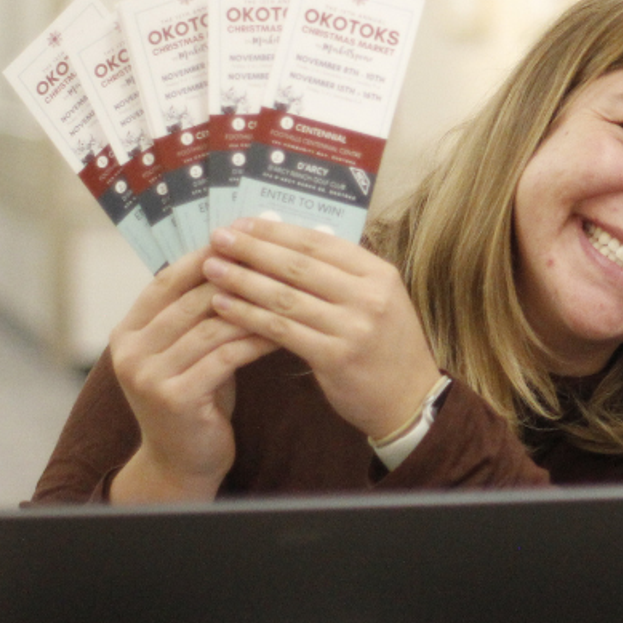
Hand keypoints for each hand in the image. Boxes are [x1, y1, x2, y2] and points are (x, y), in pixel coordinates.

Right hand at [107, 246, 278, 502]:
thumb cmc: (195, 396)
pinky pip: (225, 356)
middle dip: (238, 277)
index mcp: (128, 331)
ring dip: (254, 307)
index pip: (166, 280)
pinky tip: (284, 331)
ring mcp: (148, 376)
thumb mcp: (188, 349)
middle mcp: (130, 350)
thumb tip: (236, 257)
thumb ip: (197, 312)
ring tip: (288, 293)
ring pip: (211, 326)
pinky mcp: (174, 398)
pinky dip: (256, 340)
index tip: (245, 238)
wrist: (181, 462)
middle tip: (279, 262)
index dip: (203, 257)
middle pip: (190, 299)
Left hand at [203, 218, 443, 440]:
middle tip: (218, 238)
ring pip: (286, 297)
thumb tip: (286, 243)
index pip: (320, 243)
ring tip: (212, 269)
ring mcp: (354, 326)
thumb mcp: (378, 299)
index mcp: (379, 273)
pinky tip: (223, 307)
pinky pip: (282, 330)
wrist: (410, 399)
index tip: (243, 223)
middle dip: (254, 249)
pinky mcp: (335, 357)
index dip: (277, 232)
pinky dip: (249, 316)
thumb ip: (340, 274)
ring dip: (244, 280)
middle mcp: (369, 295)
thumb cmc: (386, 345)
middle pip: (299, 265)